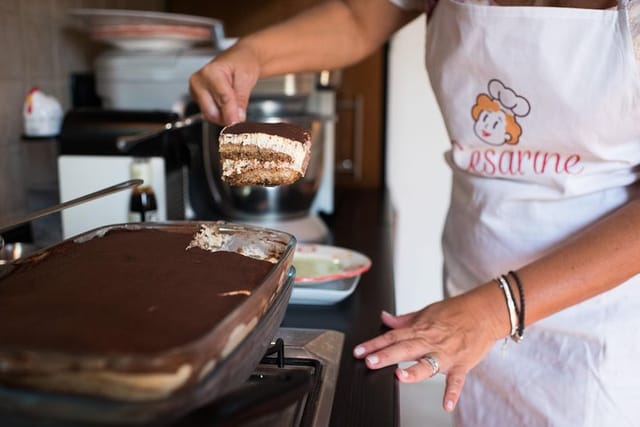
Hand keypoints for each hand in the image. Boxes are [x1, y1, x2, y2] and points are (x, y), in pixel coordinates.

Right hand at [189, 42, 260, 124]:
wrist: (239, 59)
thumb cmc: (242, 63)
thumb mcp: (247, 78)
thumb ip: (241, 99)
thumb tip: (237, 119)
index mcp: (210, 72)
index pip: (222, 100)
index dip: (232, 114)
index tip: (239, 124)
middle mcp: (198, 81)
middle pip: (212, 112)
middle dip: (228, 117)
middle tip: (241, 114)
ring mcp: (196, 90)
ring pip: (210, 115)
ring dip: (225, 116)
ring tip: (236, 104)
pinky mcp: (197, 98)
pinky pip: (210, 113)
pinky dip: (221, 114)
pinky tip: (228, 104)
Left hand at [353, 292, 504, 411]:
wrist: (484, 312)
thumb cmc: (456, 312)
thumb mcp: (426, 312)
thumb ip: (404, 319)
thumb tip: (385, 318)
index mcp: (420, 329)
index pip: (392, 336)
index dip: (374, 343)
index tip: (359, 351)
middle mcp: (431, 342)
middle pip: (405, 348)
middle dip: (386, 355)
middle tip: (370, 361)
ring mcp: (446, 354)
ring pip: (427, 363)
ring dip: (413, 371)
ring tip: (399, 376)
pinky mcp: (461, 364)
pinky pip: (456, 381)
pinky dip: (452, 393)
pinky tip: (446, 404)